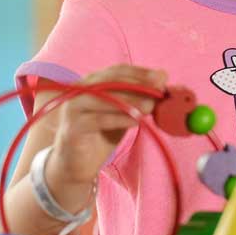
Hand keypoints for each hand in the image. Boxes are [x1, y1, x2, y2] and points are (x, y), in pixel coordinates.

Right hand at [48, 64, 166, 187]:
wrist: (77, 164)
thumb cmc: (102, 134)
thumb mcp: (124, 113)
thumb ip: (139, 96)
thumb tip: (162, 76)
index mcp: (91, 82)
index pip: (117, 70)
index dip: (140, 72)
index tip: (162, 77)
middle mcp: (79, 91)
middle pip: (110, 81)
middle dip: (137, 84)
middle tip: (158, 90)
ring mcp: (73, 108)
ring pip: (104, 98)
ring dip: (131, 101)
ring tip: (151, 106)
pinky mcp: (73, 127)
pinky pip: (99, 120)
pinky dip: (119, 119)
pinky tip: (136, 122)